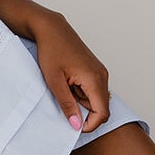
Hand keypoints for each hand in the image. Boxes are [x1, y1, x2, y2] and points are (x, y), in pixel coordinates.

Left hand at [32, 10, 110, 132]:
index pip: (102, 113)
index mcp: (94, 79)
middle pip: (101, 108)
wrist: (51, 28)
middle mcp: (102, 75)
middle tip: (64, 102)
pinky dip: (81, 92)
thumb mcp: (54, 81)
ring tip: (64, 87)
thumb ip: (67, 105)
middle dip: (83, 111)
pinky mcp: (95, 69)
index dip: (89, 125)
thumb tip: (76, 125)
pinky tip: (68, 81)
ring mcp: (100, 71)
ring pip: (96, 99)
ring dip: (81, 101)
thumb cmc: (51, 50)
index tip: (73, 125)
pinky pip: (93, 89)